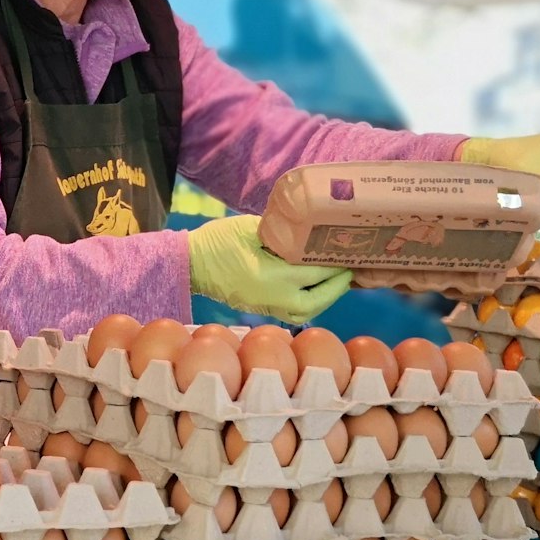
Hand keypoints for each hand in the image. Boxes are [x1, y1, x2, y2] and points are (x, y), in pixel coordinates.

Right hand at [187, 216, 352, 320]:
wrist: (189, 263)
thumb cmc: (218, 241)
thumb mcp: (252, 227)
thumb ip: (282, 233)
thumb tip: (309, 232)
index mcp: (270, 276)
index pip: (313, 274)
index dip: (334, 265)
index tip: (349, 252)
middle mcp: (272, 297)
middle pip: (316, 301)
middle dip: (336, 286)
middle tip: (350, 269)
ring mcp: (265, 306)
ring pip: (306, 311)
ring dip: (325, 298)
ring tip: (337, 280)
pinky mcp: (260, 308)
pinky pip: (292, 311)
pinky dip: (309, 302)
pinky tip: (315, 289)